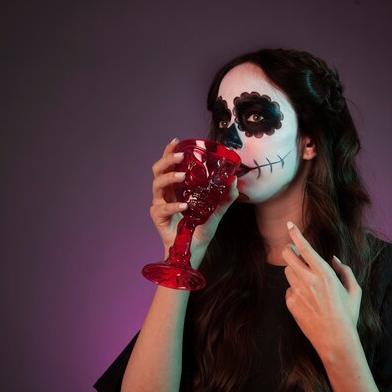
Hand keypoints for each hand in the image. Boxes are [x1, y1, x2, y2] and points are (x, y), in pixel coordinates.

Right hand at [149, 138, 237, 267]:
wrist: (193, 251)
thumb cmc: (200, 229)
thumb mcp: (216, 211)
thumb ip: (225, 197)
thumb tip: (235, 181)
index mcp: (176, 187)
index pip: (169, 165)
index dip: (170, 152)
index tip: (176, 141)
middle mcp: (166, 193)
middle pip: (158, 170)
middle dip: (168, 160)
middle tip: (181, 156)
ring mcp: (160, 204)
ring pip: (156, 185)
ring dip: (169, 178)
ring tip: (182, 176)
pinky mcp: (158, 218)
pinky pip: (162, 208)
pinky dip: (173, 205)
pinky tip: (184, 206)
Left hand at [282, 221, 361, 357]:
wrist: (335, 340)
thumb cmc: (347, 315)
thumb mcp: (354, 291)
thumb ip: (345, 271)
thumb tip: (334, 259)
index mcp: (324, 273)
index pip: (304, 248)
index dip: (295, 234)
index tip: (290, 225)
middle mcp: (308, 280)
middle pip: (287, 255)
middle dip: (289, 250)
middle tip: (294, 252)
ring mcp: (297, 292)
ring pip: (288, 272)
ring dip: (295, 271)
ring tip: (309, 283)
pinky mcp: (290, 303)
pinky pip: (289, 290)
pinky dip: (296, 290)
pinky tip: (308, 301)